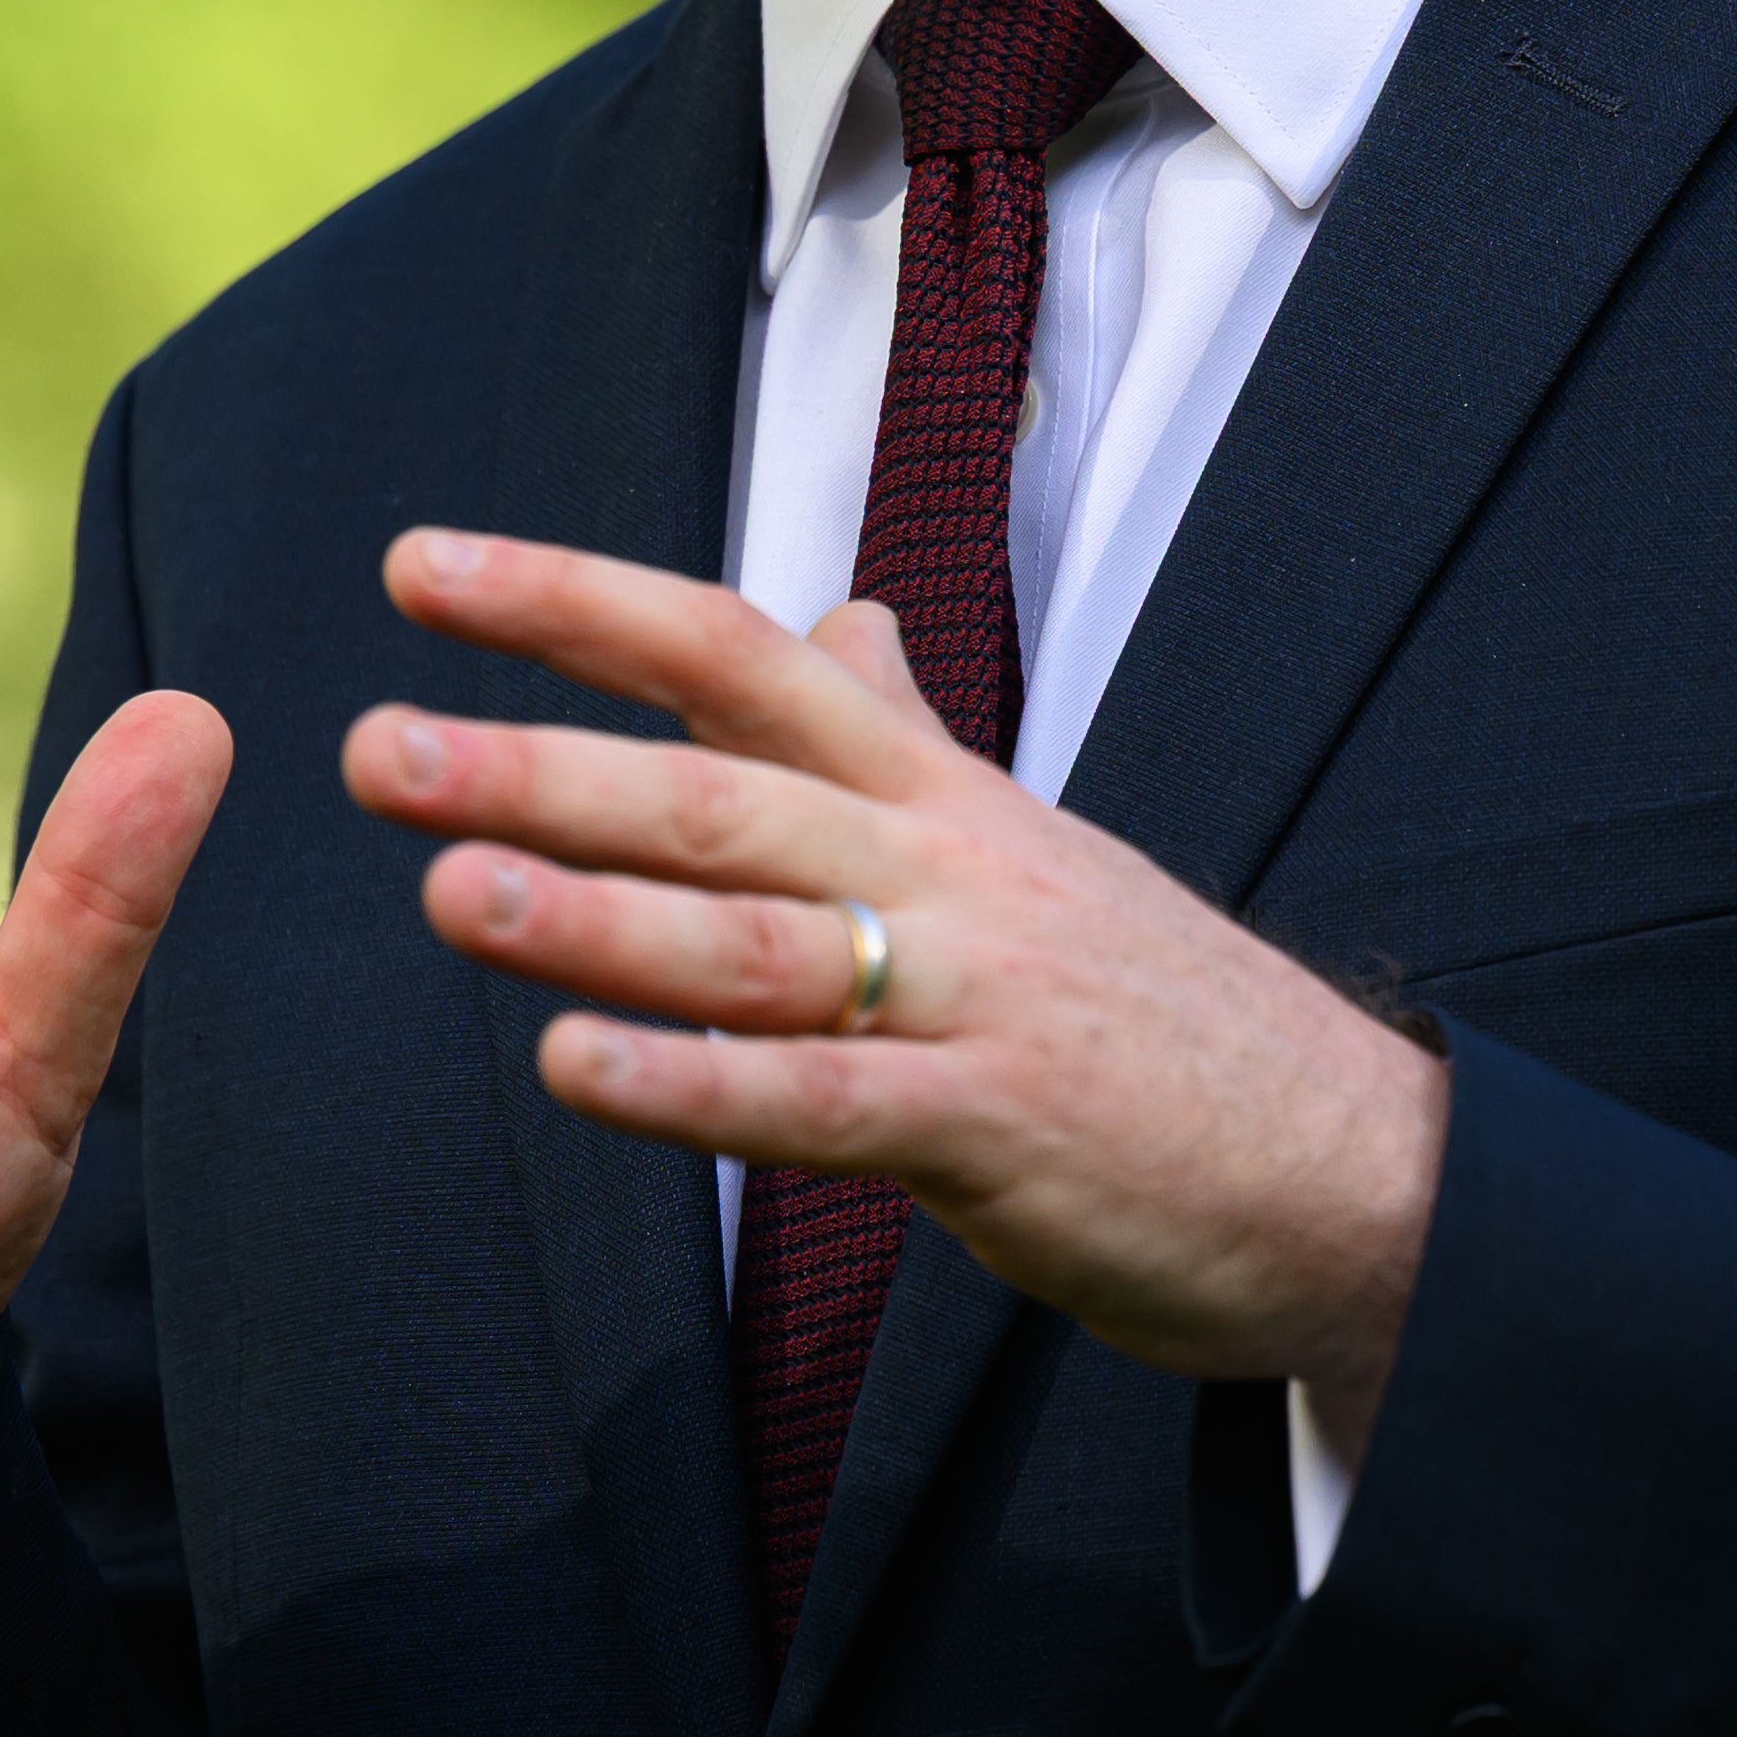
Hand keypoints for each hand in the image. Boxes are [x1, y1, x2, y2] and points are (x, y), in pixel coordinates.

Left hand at [346, 529, 1445, 1419]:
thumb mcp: (1032, 848)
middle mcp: (948, 870)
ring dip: (593, 918)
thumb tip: (836, 626)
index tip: (419, 566)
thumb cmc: (1164, 1014)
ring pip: (753, 940)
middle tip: (374, 747)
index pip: (738, 655)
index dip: (576, 604)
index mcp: (940, 793)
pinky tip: (571, 1078)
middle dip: (538, 763)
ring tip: (445, 891)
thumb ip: (907, 740)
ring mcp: (974, 998)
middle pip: (719, 792)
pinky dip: (691, 1091)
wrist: (1362, 1170)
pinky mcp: (994, 1134)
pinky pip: (819, 1104)